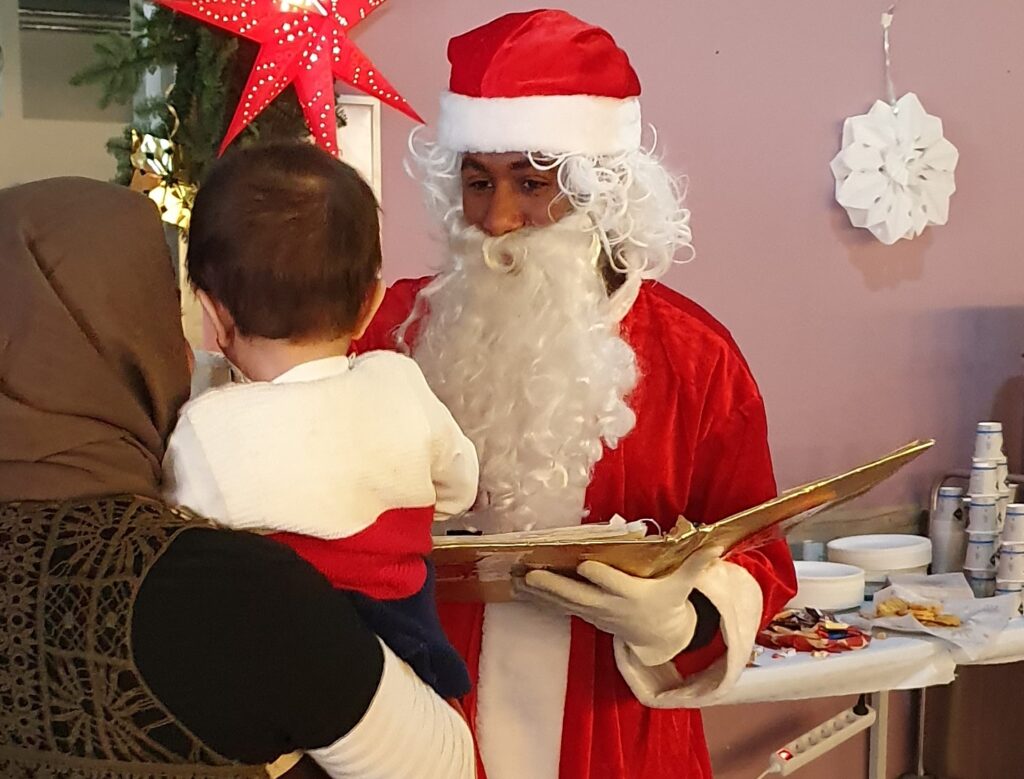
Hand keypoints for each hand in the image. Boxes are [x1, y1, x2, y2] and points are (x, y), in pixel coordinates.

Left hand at [516, 546, 722, 666]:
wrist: (657, 637)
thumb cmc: (667, 603)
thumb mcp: (682, 586)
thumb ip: (694, 564)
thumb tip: (714, 543)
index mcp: (631, 595)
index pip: (612, 584)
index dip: (599, 576)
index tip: (585, 566)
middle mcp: (608, 606)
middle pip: (578, 596)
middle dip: (554, 586)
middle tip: (532, 574)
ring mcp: (593, 612)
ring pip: (562, 602)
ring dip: (538, 592)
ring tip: (516, 579)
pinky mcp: (584, 615)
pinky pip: (558, 608)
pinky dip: (539, 599)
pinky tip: (519, 589)